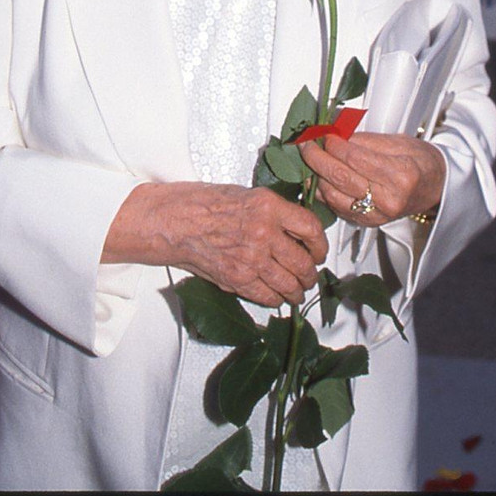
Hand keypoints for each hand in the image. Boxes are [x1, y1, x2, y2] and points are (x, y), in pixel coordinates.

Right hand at [103, 182, 328, 309]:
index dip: (320, 244)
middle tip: (310, 276)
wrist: (175, 220)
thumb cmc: (204, 204)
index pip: (311, 228)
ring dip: (297, 291)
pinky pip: (268, 296)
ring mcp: (251, 258)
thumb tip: (295, 230)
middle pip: (303, 262)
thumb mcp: (247, 195)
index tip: (319, 251)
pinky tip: (277, 297)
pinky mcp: (237, 278)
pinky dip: (276, 300)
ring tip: (297, 291)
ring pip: (289, 283)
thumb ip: (273, 213)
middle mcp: (264, 232)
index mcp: (269, 206)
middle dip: (310, 274)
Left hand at [299, 132, 445, 226]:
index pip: (355, 157)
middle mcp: (389, 199)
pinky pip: (337, 207)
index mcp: (400, 175)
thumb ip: (365, 139)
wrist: (436, 188)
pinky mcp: (368, 222)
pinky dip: (323, 192)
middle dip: (317, 158)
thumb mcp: (399, 142)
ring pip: (334, 195)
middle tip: (306, 143)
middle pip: (341, 177)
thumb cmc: (421, 162)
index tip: (322, 132)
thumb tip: (336, 132)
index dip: (333, 143)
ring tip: (308, 159)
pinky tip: (317, 178)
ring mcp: (377, 215)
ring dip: (315, 176)